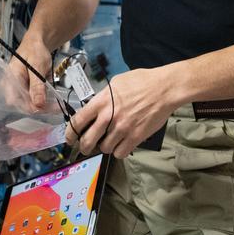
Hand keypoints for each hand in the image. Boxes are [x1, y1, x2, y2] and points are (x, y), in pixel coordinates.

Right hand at [7, 35, 53, 111]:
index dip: (29, 107)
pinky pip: (33, 100)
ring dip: (43, 106)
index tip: (45, 108)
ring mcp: (18, 89)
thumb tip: (38, 105)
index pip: (15, 100)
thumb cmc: (34, 51)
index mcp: (11, 78)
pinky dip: (43, 102)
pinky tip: (52, 102)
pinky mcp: (25, 90)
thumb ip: (37, 85)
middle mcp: (11, 86)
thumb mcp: (37, 66)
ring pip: (29, 104)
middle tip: (55, 108)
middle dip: (39, 108)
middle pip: (22, 104)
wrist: (36, 44)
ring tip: (56, 106)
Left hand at [64, 67, 181, 157]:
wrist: (164, 89)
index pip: (78, 121)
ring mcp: (122, 128)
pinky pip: (120, 153)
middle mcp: (108, 117)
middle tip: (86, 147)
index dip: (70, 133)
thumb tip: (95, 107)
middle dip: (84, 146)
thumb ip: (103, 97)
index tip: (70, 138)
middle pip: (87, 141)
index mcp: (101, 101)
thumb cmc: (141, 82)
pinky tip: (122, 144)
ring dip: (105, 146)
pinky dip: (119, 151)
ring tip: (111, 140)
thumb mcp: (116, 83)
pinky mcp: (135, 137)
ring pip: (104, 148)